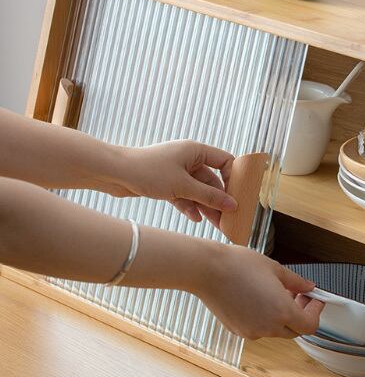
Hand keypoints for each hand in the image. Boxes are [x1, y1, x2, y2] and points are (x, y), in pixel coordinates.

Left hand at [109, 141, 236, 226]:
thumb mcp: (183, 186)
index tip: (239, 195)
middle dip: (219, 199)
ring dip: (206, 207)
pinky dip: (189, 206)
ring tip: (217, 225)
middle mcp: (188, 159)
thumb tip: (233, 205)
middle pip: (212, 180)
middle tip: (229, 217)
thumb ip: (209, 196)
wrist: (113, 173)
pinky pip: (184, 196)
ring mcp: (177, 172)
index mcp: (195, 151)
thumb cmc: (148, 172)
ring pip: (198, 191)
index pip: (224, 161)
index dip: (234, 177)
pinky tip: (195, 219)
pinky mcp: (166, 183)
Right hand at [194, 244, 323, 339]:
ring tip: (276, 292)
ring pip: (276, 330)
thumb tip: (309, 287)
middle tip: (299, 294)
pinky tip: (259, 298)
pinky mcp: (237, 330)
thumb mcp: (274, 268)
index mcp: (282, 312)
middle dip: (300, 314)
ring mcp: (251, 331)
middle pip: (294, 330)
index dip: (316, 313)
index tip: (315, 300)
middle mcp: (268, 327)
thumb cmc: (239, 265)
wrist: (206, 270)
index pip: (310, 326)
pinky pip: (258, 328)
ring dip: (282, 315)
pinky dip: (265, 317)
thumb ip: (296, 281)